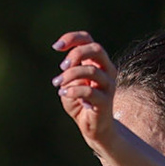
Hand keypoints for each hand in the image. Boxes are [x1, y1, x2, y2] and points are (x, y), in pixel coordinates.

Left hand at [52, 32, 117, 151]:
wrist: (93, 127)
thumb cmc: (80, 103)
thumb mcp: (69, 83)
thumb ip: (68, 71)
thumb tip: (67, 67)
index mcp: (97, 61)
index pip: (88, 39)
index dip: (72, 38)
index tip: (56, 47)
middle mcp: (106, 70)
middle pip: (96, 49)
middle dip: (76, 54)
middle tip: (61, 66)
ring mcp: (108, 85)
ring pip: (92, 71)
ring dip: (70, 75)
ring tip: (57, 84)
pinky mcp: (106, 101)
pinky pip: (90, 92)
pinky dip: (74, 91)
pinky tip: (63, 94)